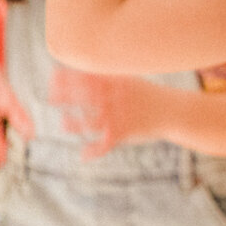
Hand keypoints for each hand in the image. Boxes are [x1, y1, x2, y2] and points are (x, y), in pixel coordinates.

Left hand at [49, 68, 168, 160]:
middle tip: (50, 97)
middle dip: (65, 96)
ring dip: (73, 124)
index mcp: (117, 83)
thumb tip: (84, 69)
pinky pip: (104, 144)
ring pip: (89, 122)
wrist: (175, 112)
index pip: (87, 77)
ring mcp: (119, 116)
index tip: (52, 76)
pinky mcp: (124, 133)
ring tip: (63, 124)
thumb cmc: (149, 95)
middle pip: (85, 97)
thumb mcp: (131, 80)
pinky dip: (93, 152)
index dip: (68, 76)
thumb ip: (108, 77)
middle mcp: (116, 99)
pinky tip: (83, 155)